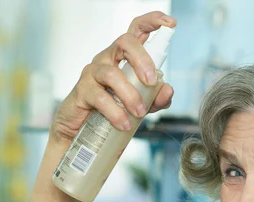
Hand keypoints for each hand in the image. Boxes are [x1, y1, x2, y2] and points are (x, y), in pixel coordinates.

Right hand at [50, 11, 176, 144]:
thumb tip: (167, 90)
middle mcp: (108, 58)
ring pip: (112, 74)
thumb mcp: (141, 104)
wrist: (83, 128)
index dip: (153, 22)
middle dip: (142, 59)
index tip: (171, 24)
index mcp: (124, 57)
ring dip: (130, 94)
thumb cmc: (112, 109)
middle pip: (124, 42)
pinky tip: (124, 123)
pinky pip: (100, 98)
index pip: (136, 30)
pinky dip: (116, 112)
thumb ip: (157, 98)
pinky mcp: (82, 90)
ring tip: (139, 113)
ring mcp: (93, 72)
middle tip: (152, 82)